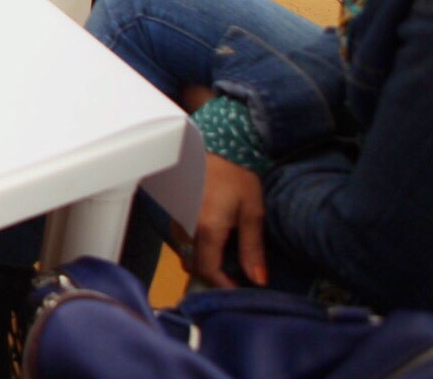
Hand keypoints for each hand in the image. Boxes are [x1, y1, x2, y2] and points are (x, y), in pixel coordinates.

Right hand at [179, 153, 268, 287]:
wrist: (214, 143)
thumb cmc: (236, 174)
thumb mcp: (252, 211)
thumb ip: (252, 248)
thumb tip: (257, 279)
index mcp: (207, 229)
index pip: (208, 271)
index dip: (223, 285)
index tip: (239, 289)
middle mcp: (186, 227)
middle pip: (193, 264)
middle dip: (212, 275)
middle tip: (234, 275)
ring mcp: (177, 217)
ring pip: (185, 251)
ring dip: (203, 260)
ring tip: (225, 255)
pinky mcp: (175, 208)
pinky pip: (182, 237)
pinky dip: (196, 244)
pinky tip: (213, 235)